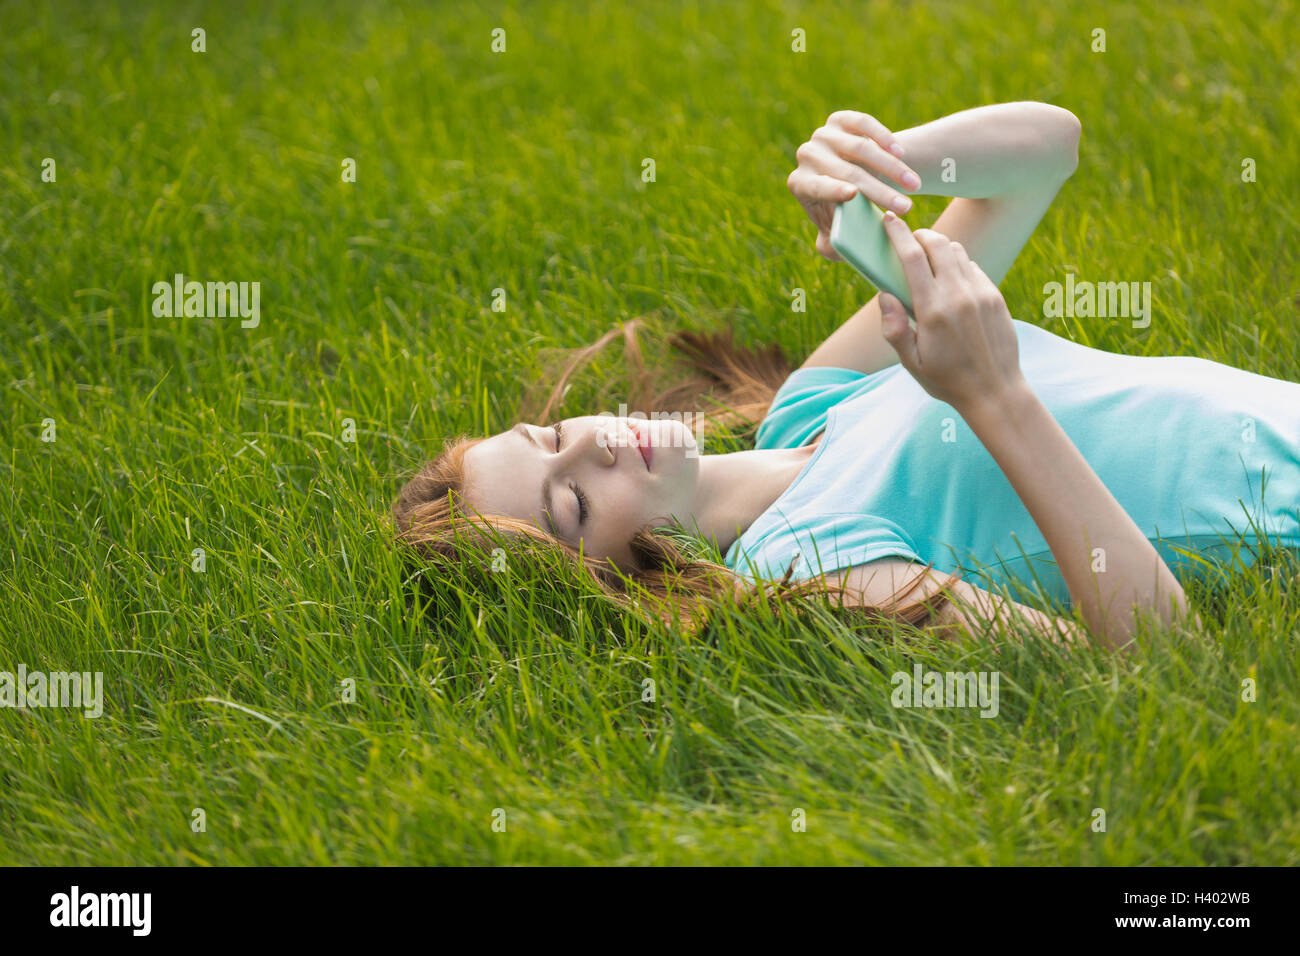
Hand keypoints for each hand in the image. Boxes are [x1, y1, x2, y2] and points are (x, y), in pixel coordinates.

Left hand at [786, 110, 921, 260]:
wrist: (849, 177)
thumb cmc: (840, 210)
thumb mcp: (833, 232)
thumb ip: (831, 246)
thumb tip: (836, 249)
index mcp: (799, 184)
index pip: (816, 187)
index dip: (833, 190)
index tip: (853, 195)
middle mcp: (807, 156)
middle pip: (846, 172)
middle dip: (879, 191)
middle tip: (905, 208)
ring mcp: (823, 134)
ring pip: (860, 148)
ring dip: (892, 169)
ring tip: (915, 186)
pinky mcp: (840, 119)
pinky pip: (864, 124)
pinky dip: (883, 137)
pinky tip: (900, 154)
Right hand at [877, 212, 1025, 411]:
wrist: (995, 391)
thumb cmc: (947, 380)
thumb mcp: (911, 363)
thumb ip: (894, 328)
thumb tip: (884, 295)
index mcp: (933, 310)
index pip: (913, 257)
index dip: (898, 234)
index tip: (889, 221)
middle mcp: (958, 295)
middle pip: (938, 243)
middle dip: (921, 234)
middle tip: (910, 239)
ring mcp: (981, 293)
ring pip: (958, 252)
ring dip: (940, 248)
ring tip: (928, 259)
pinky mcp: (995, 297)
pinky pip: (973, 267)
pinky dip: (958, 264)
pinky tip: (950, 280)